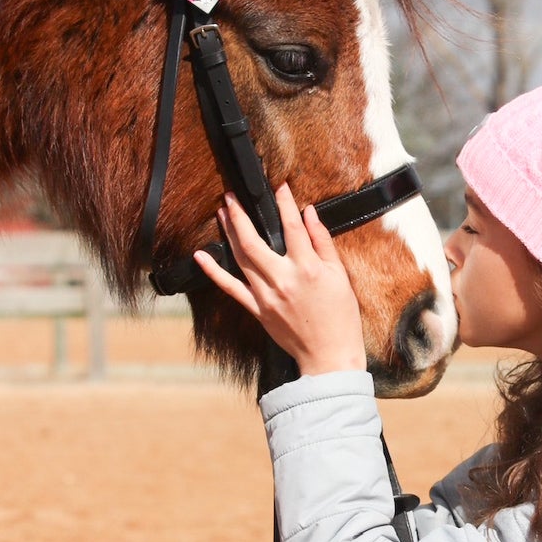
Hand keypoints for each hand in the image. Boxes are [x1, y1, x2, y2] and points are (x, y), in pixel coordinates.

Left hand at [194, 184, 367, 375]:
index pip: (292, 227)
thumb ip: (322, 242)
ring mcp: (266, 295)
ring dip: (228, 233)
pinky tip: (201, 255)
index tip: (279, 186)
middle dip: (240, 215)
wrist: (329, 355)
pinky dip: (214, 271)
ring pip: (240, 259)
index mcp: (307, 269)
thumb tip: (309, 214)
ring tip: (221, 213)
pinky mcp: (257, 309)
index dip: (285, 204)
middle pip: (254, 241)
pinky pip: (231, 288)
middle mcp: (282, 279)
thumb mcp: (339, 276)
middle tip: (231, 196)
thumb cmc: (340, 317)